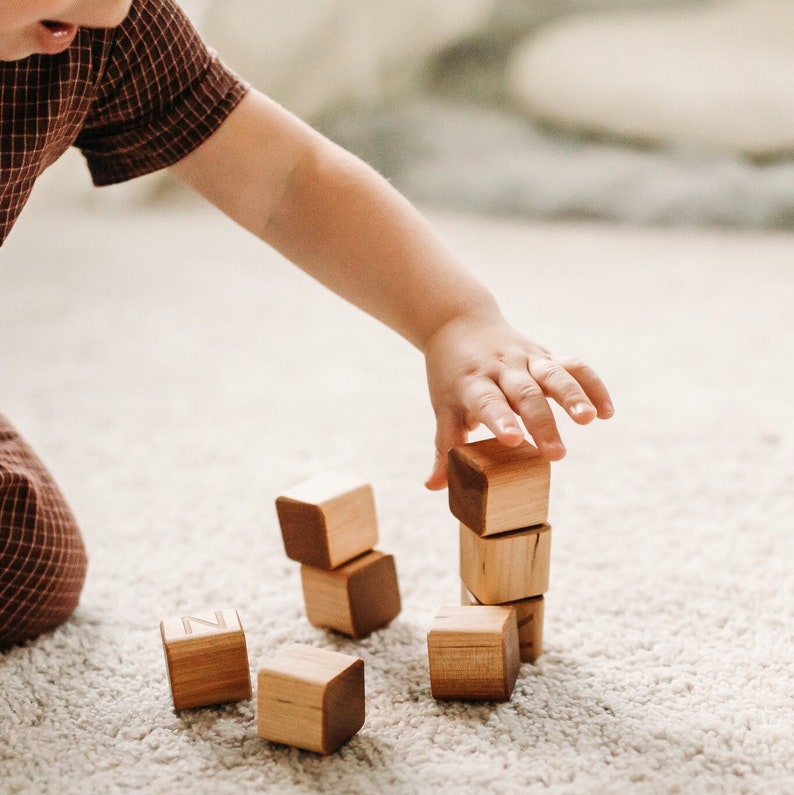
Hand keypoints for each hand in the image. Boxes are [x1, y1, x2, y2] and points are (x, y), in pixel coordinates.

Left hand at [422, 312, 613, 489]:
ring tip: (589, 419)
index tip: (514, 441)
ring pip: (553, 374)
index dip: (501, 420)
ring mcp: (526, 359)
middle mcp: (501, 368)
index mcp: (472, 383)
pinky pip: (573, 366)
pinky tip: (606, 411)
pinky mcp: (546, 355)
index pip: (487, 402)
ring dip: (573, 395)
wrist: (459, 324)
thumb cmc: (452, 375)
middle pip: (525, 394)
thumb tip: (434, 486)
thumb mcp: (443, 406)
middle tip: (556, 454)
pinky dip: (591, 385)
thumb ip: (445, 446)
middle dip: (542, 423)